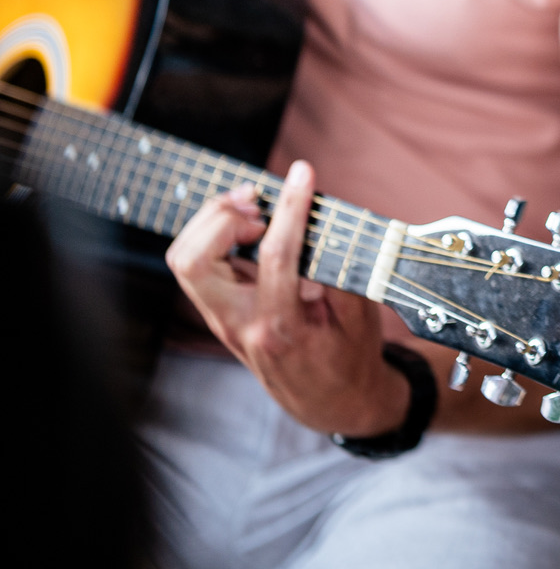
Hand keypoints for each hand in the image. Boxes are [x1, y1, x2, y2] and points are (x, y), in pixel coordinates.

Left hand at [167, 160, 407, 436]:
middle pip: (194, 261)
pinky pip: (197, 266)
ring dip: (211, 224)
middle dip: (222, 218)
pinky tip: (248, 227)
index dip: (291, 207)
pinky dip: (215, 235)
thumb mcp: (361, 316)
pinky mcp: (219, 313)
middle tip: (261, 204)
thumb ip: (341, 272)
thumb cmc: (349, 357)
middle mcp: (239, 325)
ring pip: (184, 260)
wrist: (329, 401)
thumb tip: (323, 225)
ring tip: (254, 210)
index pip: (275, 256)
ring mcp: (222, 320)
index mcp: (280, 328)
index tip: (304, 173)